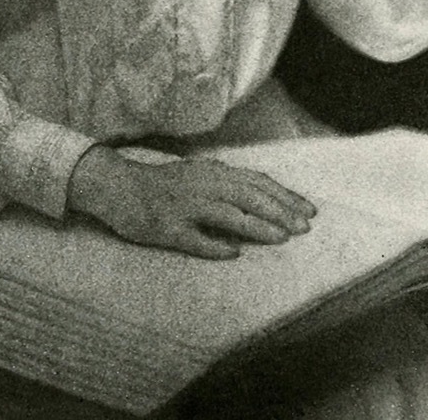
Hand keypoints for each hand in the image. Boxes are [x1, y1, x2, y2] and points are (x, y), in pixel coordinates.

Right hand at [68, 145, 316, 259]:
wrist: (118, 187)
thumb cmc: (164, 185)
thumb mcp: (199, 176)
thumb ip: (227, 185)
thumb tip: (263, 199)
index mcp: (212, 172)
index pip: (256, 182)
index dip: (284, 196)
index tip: (309, 212)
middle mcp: (201, 185)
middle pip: (247, 196)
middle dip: (279, 211)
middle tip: (304, 228)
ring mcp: (183, 206)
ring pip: (226, 214)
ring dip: (256, 225)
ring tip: (281, 238)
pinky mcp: (165, 228)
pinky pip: (194, 239)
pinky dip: (214, 246)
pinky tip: (233, 254)